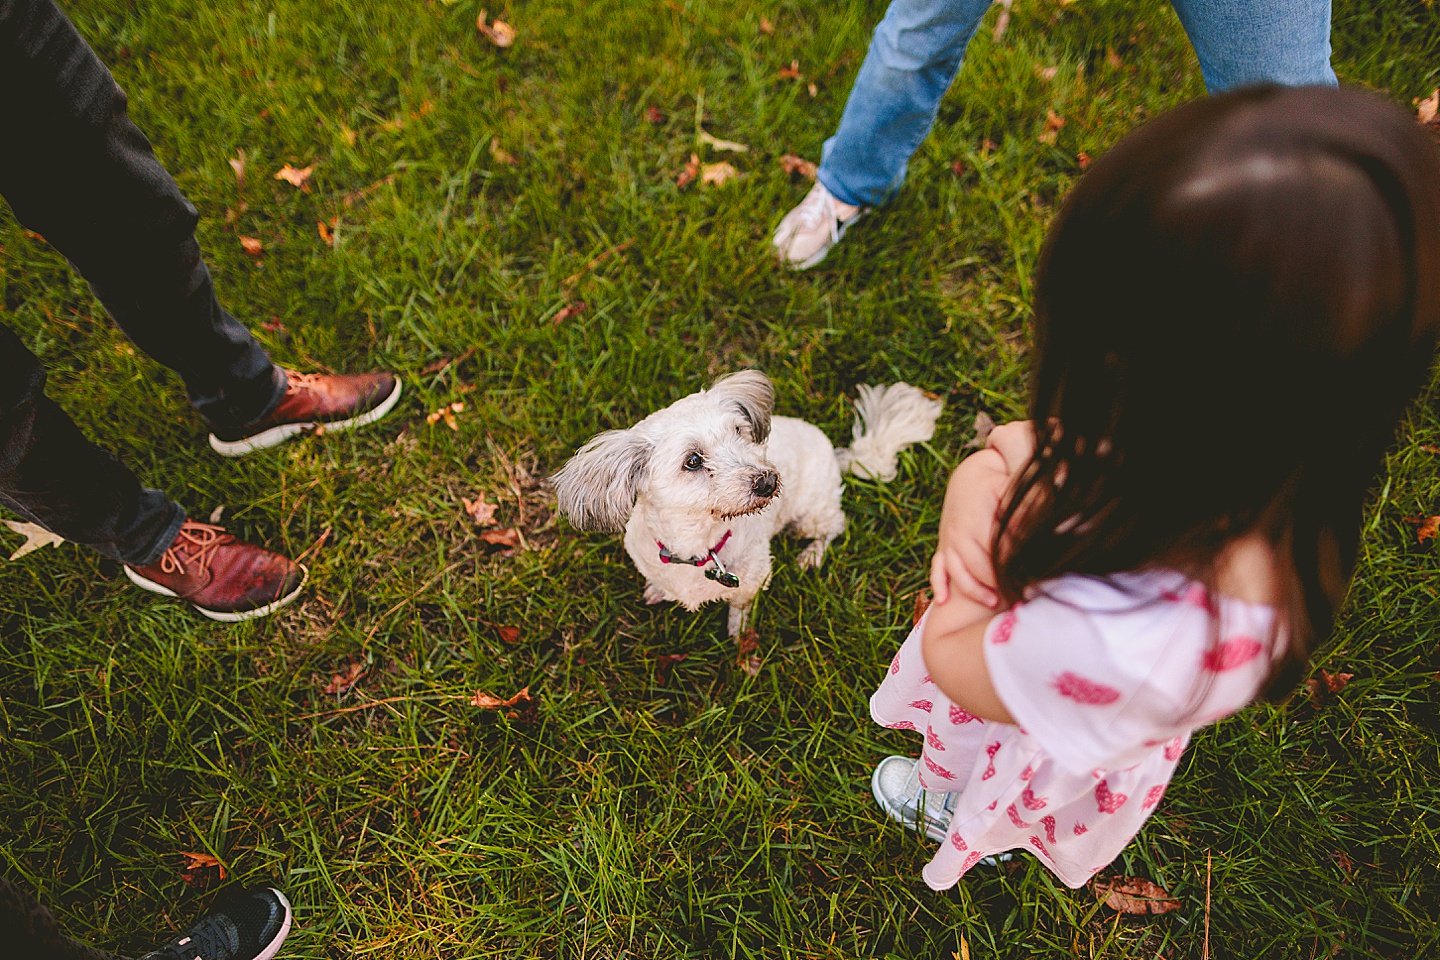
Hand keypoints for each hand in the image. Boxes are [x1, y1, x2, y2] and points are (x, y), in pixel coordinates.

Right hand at [929, 421, 1035, 607]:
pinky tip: (943, 601)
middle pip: (977, 567)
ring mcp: (948, 540)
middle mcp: (959, 533)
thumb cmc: (996, 484)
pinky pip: (937, 568)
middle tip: (1019, 595)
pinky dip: (939, 584)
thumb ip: (1023, 506)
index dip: (1011, 568)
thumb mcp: (1010, 488)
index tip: (1029, 580)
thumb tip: (1030, 527)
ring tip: (994, 602)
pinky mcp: (943, 545)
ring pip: (958, 572)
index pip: (995, 552)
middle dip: (997, 583)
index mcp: (976, 520)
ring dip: (974, 590)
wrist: (969, 476)